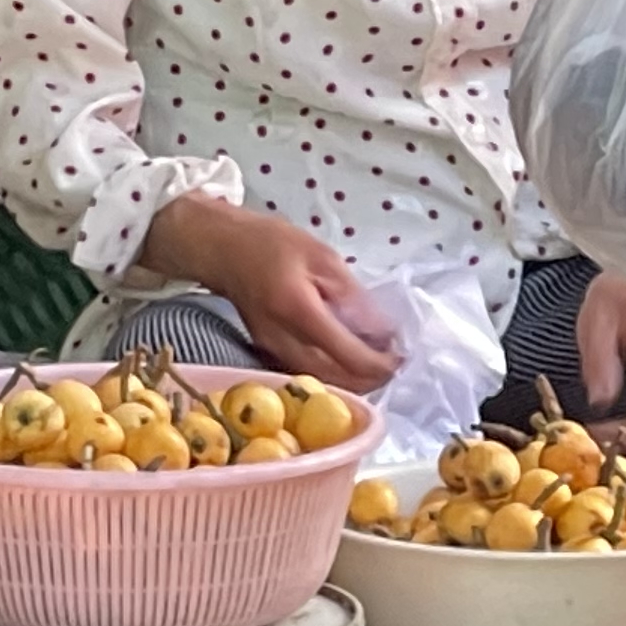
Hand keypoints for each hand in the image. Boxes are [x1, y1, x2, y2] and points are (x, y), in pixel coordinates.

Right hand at [135, 196, 399, 393]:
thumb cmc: (272, 244)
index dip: (381, 364)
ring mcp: (271, 350)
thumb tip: (385, 333)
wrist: (222, 249)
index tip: (402, 356)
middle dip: (370, 379)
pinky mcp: (268, 351)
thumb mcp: (323, 258)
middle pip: (335, 379)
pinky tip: (348, 359)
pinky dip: (333, 373)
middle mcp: (282, 339)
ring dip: (352, 380)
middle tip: (393, 364)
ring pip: (321, 381)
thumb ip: (355, 297)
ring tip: (376, 363)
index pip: (348, 355)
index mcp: (298, 310)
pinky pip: (307, 372)